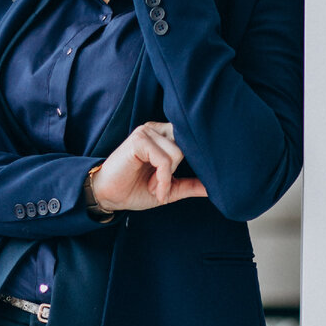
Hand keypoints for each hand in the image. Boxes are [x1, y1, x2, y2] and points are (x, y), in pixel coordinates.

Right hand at [91, 122, 206, 212]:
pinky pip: (164, 160)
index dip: (190, 162)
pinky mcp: (138, 140)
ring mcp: (146, 132)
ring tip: (153, 186)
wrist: (109, 196)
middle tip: (160, 187)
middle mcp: (156, 129)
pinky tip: (152, 186)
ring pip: (177, 154)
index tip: (173, 183)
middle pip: (187, 146)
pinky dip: (162, 179)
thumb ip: (191, 184)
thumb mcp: (170, 189)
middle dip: (176, 173)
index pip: (191, 141)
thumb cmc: (135, 190)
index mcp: (164, 135)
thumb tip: (216, 187)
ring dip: (167, 178)